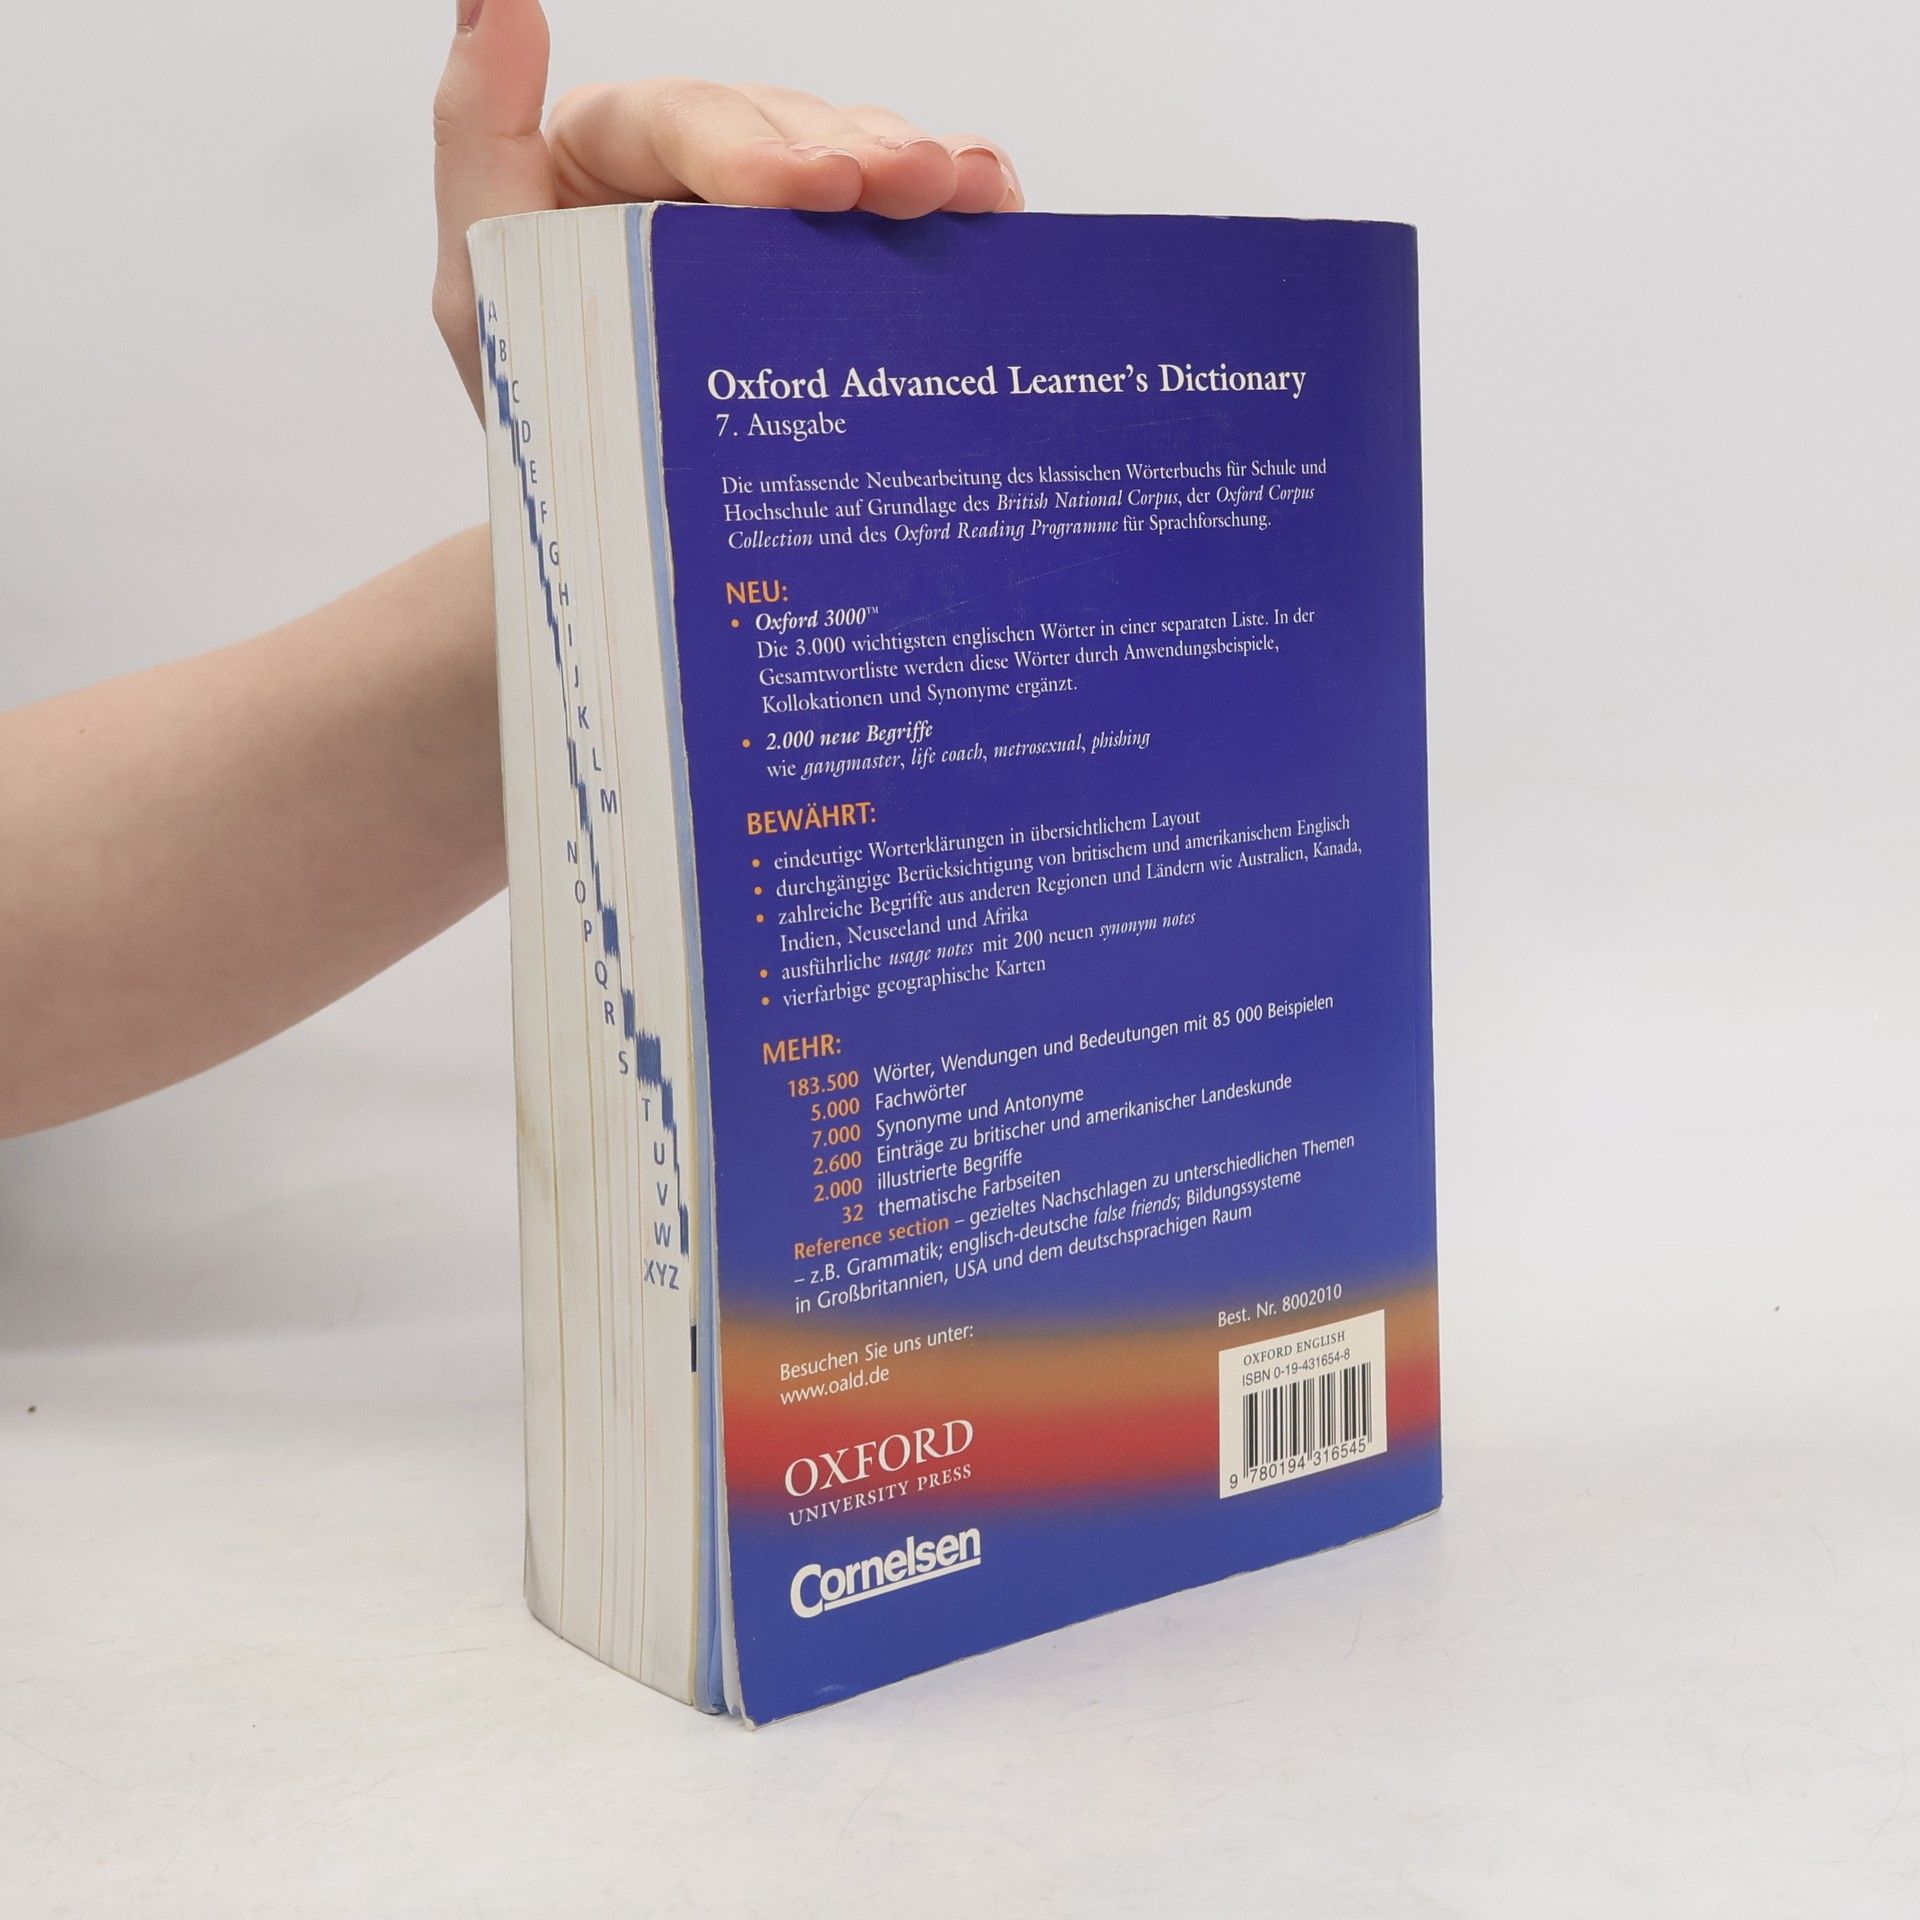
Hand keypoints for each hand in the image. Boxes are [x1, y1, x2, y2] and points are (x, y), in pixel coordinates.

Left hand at [433, 0, 1024, 412]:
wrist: (613, 532)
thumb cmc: (541, 411)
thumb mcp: (479, 284)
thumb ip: (475, 138)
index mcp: (612, 153)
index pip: (678, 123)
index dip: (746, 145)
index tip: (804, 191)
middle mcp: (703, 165)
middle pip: (784, 124)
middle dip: (854, 150)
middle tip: (912, 188)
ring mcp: (782, 215)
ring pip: (854, 154)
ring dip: (914, 166)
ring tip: (966, 192)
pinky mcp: (840, 265)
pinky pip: (900, 216)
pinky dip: (953, 201)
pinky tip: (994, 205)